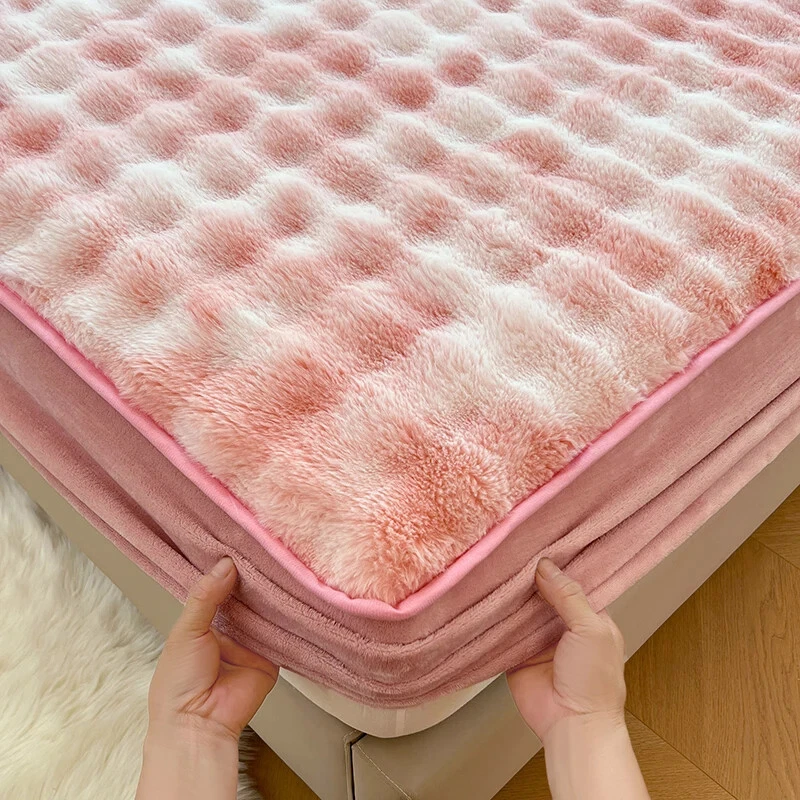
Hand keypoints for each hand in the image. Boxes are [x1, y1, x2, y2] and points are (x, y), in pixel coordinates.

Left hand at [147, 556, 278, 743]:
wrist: (197, 726)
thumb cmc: (178, 683)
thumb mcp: (186, 631)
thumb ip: (205, 597)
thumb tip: (226, 564)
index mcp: (204, 622)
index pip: (219, 589)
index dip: (228, 570)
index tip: (240, 545)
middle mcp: (229, 629)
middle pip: (246, 598)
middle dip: (253, 580)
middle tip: (265, 552)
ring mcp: (251, 642)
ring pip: (265, 612)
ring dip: (271, 596)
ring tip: (280, 568)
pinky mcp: (271, 656)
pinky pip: (283, 633)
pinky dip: (287, 618)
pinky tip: (292, 597)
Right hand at [507, 557, 625, 744]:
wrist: (573, 726)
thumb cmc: (594, 681)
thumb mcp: (591, 629)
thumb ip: (569, 597)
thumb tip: (546, 566)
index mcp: (589, 617)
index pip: (571, 583)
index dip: (556, 566)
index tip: (537, 543)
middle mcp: (562, 625)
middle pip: (542, 593)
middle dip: (528, 577)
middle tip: (508, 551)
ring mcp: (538, 640)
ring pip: (520, 610)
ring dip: (510, 595)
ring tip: (493, 566)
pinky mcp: (516, 655)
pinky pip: (502, 631)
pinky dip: (494, 618)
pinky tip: (483, 596)